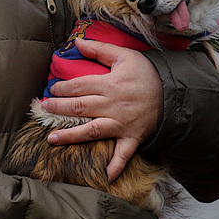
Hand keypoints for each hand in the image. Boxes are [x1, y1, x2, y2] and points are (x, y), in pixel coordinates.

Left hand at [41, 38, 163, 180]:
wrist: (174, 93)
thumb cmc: (147, 73)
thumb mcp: (125, 55)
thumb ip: (99, 48)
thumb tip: (77, 42)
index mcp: (109, 84)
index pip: (78, 86)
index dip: (62, 88)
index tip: (51, 89)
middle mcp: (113, 106)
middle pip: (79, 107)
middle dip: (58, 108)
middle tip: (43, 109)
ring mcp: (122, 124)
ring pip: (91, 131)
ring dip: (70, 136)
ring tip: (51, 139)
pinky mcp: (132, 137)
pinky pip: (123, 154)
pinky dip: (116, 165)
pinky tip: (105, 176)